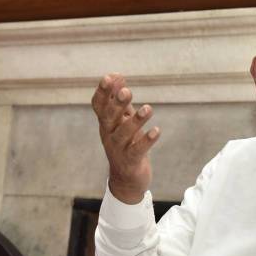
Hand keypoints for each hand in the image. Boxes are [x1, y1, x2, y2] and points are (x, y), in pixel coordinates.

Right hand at [92, 73, 159, 203]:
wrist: (127, 179)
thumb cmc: (125, 144)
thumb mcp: (122, 121)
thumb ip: (120, 101)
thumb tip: (118, 76)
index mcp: (106, 123)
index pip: (99, 105)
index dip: (103, 91)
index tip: (111, 76)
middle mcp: (109, 135)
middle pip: (109, 117)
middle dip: (117, 103)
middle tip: (127, 91)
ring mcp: (118, 149)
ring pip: (124, 133)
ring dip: (136, 120)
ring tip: (148, 108)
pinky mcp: (130, 161)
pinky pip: (137, 150)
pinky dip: (147, 140)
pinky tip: (156, 131)